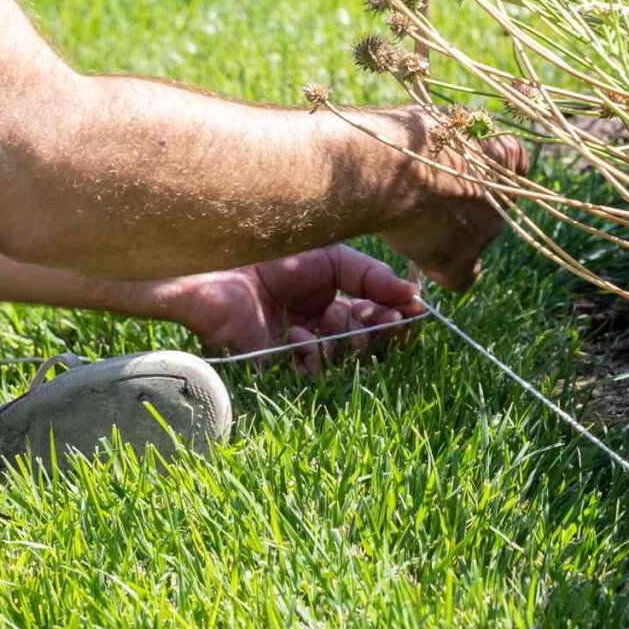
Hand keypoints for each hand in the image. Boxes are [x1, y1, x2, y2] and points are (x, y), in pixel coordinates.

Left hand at [158, 245, 424, 373]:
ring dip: (345, 342)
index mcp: (331, 303)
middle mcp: (317, 330)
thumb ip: (372, 276)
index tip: (414, 311)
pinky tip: (298, 335)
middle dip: (377, 332)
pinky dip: (312, 356)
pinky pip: (309, 376)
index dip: (396, 319)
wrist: (211, 262)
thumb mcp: (330, 257)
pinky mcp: (272, 365)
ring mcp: (295, 350)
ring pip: (343, 364)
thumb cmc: (266, 252)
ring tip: (328, 320)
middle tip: (375, 316)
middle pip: (367, 346)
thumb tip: (416, 297)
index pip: (376, 320)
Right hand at [372, 109, 528, 293]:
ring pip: (475, 239)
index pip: (514, 164)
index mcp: (503, 156)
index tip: (461, 168)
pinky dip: (446, 270)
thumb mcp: (439, 118)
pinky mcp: (461, 260)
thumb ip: (458, 133)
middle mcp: (504, 196)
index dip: (487, 169)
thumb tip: (458, 137)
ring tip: (412, 220)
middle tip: (426, 196)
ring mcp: (486, 231)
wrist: (383, 169)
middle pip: (491, 206)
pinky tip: (424, 255)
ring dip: (451, 234)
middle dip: (463, 204)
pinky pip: (462, 277)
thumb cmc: (402, 135)